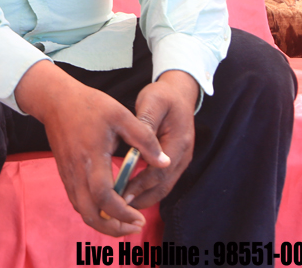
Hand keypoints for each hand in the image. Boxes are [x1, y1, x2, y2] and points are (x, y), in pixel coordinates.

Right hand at [15, 61, 169, 237]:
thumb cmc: (89, 105)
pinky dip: (94, 211)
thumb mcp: (121, 115)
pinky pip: (78, 201)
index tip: (140, 218)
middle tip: (135, 226)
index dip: (122, 213)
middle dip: (113, 229)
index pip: (104, 197)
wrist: (55, 100)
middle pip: (90, 215)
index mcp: (92, 158)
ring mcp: (68, 175)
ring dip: (103, 223)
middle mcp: (77, 172)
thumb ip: (144, 139)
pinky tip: (109, 206)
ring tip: (125, 219)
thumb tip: (165, 162)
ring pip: (82, 211)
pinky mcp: (65, 174)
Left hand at [117, 70, 196, 209]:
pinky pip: (161, 181)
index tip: (121, 193)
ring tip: (122, 205)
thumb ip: (146, 123)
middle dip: (142, 198)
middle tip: (118, 207)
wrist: (179, 94)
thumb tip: (138, 143)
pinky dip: (147, 190)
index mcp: (178, 143)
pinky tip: (130, 193)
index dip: (140, 184)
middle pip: (163, 186)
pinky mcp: (173, 162)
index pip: (159, 171)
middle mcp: (182, 157)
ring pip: (163, 187)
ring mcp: (180, 161)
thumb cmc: (163, 97)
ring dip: (144, 197)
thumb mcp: (153, 102)